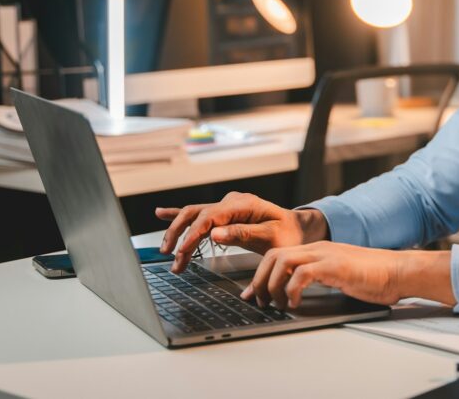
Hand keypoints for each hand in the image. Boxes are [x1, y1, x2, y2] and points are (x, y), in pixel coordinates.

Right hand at [155, 192, 326, 272]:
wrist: (297, 229)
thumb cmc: (287, 235)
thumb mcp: (271, 237)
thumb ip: (243, 234)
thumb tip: (214, 233)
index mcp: (243, 204)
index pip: (209, 217)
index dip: (193, 234)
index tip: (182, 251)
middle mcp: (231, 202)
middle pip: (196, 213)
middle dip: (179, 235)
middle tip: (171, 256)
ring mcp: (227, 206)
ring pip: (193, 215)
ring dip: (178, 232)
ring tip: (167, 251)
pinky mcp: (225, 214)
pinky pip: (199, 213)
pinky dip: (178, 214)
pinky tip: (161, 214)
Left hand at [243, 242, 454, 309]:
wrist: (399, 271)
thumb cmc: (374, 277)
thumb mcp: (339, 277)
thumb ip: (319, 280)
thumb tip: (297, 295)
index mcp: (317, 250)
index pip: (278, 255)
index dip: (260, 274)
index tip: (253, 293)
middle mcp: (318, 249)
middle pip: (273, 255)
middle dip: (260, 280)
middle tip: (259, 300)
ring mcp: (326, 255)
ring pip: (282, 261)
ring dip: (272, 285)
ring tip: (276, 303)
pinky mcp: (335, 265)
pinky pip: (302, 273)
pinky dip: (291, 289)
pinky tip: (294, 303)